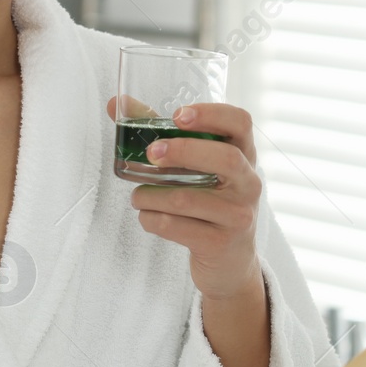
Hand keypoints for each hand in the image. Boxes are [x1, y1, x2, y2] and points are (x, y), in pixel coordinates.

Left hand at [106, 98, 262, 299]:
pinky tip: (147, 216)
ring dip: (150, 195)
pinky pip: (176, 227)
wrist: (230, 262)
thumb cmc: (209, 202)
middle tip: (151, 153)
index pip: (241, 122)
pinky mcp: (220, 243)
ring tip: (137, 195)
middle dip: (183, 151)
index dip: (212, 114)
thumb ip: (162, 134)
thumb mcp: (198, 169)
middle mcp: (248, 183)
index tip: (179, 116)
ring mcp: (238, 215)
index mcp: (244, 155)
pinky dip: (152, 219)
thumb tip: (117, 104)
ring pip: (188, 199)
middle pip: (225, 158)